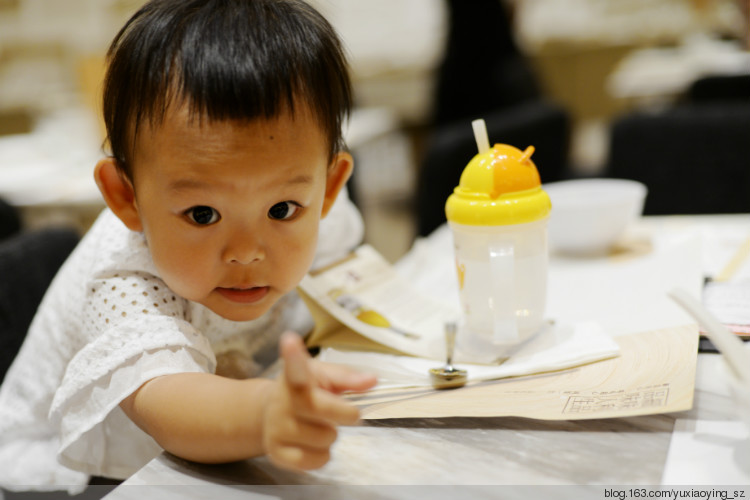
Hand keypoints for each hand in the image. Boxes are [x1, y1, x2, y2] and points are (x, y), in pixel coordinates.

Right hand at [262, 332, 376, 469]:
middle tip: (345, 410)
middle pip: (321, 409)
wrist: (272, 414)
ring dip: (332, 434)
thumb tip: (373, 380)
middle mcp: (281, 401)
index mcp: (294, 376)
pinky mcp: (277, 453)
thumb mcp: (325, 376)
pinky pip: (316, 461)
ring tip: (320, 425)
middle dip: (344, 413)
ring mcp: (276, 428)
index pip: (295, 368)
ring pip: (324, 439)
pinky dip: (323, 455)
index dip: (294, 356)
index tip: (290, 340)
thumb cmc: (307, 390)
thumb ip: (348, 377)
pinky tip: (313, 443)